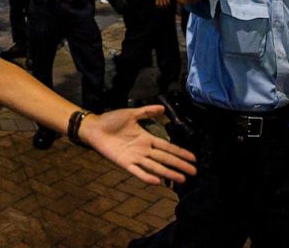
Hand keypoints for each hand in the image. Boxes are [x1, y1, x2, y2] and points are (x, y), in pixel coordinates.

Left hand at [79, 106, 197, 184]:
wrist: (94, 127)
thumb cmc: (111, 120)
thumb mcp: (131, 114)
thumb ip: (146, 111)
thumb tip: (162, 108)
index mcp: (146, 138)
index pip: (167, 147)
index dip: (180, 152)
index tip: (193, 158)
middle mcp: (143, 149)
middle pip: (165, 159)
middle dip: (179, 165)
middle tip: (194, 173)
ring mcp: (135, 157)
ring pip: (155, 167)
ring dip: (168, 173)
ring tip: (181, 180)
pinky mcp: (124, 162)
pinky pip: (137, 171)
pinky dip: (146, 176)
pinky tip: (157, 181)